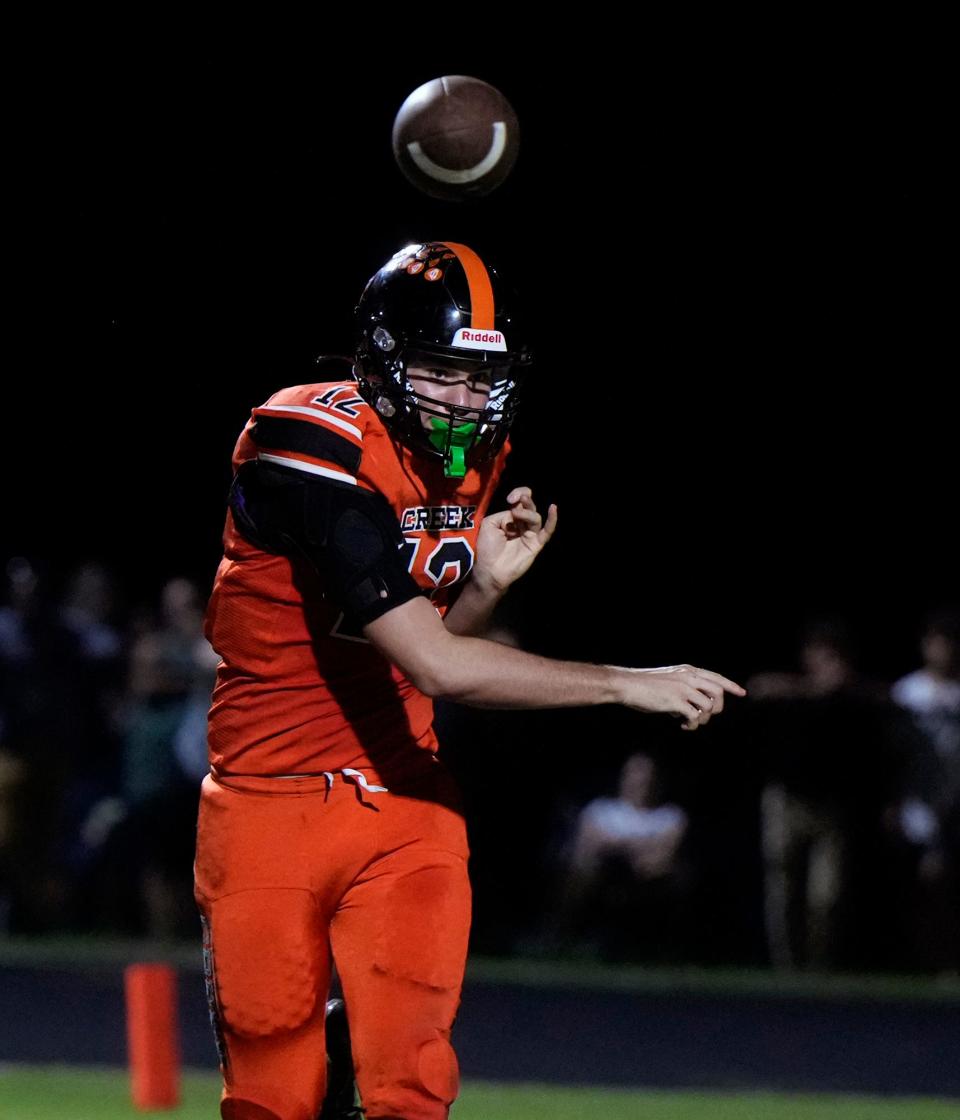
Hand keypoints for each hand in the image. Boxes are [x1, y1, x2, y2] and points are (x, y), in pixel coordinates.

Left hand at [473, 487, 557, 593]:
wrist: (490, 569)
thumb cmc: (487, 548)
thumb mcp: (489, 523)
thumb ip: (504, 514)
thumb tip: (517, 512)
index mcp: (510, 518)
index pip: (520, 501)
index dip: (518, 494)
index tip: (510, 498)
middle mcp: (521, 524)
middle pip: (529, 506)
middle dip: (523, 499)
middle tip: (514, 501)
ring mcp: (530, 534)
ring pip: (535, 517)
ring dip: (527, 513)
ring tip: (517, 514)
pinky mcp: (536, 544)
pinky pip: (547, 531)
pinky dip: (552, 520)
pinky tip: (553, 508)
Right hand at [616, 664, 746, 730]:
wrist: (627, 685)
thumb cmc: (643, 687)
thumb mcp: (668, 682)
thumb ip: (683, 690)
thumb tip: (691, 711)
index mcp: (687, 671)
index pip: (716, 677)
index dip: (730, 685)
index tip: (742, 692)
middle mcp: (688, 677)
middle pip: (718, 692)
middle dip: (717, 708)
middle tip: (705, 716)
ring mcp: (683, 688)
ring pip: (709, 706)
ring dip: (703, 719)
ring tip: (690, 722)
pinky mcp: (676, 701)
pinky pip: (695, 717)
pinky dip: (692, 724)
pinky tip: (682, 725)